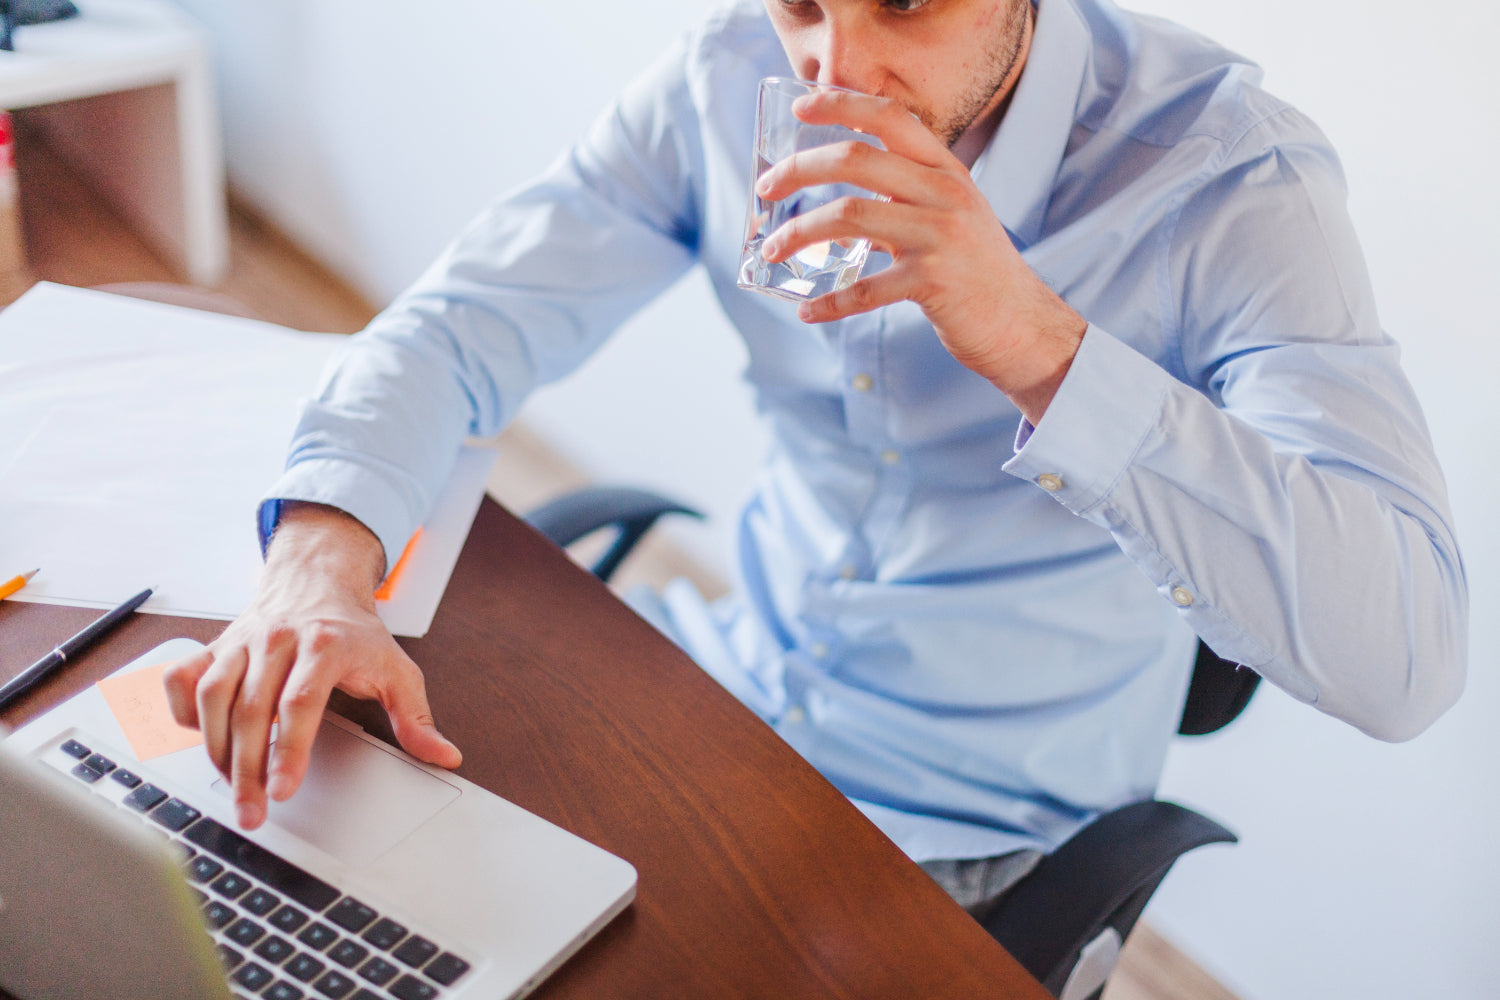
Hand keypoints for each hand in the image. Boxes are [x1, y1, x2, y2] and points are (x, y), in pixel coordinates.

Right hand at [163, 503, 461, 829]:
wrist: (318, 578)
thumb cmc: (355, 632)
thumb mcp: (397, 669)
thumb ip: (416, 719)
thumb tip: (446, 757)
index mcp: (325, 645)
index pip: (300, 703)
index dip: (290, 749)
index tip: (284, 790)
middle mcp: (277, 640)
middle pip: (252, 710)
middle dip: (247, 769)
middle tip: (252, 812)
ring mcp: (242, 642)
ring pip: (212, 697)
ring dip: (216, 750)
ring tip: (231, 789)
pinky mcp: (215, 646)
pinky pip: (183, 678)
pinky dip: (181, 712)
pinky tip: (200, 741)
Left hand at [755, 89, 1087, 423]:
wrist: (1023, 326)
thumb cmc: (978, 272)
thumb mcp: (953, 213)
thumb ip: (909, 191)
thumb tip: (844, 180)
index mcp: (947, 171)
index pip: (891, 117)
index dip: (842, 105)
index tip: (802, 107)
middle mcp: (945, 194)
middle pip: (856, 160)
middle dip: (799, 169)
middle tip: (765, 188)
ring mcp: (940, 237)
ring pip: (849, 216)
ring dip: (798, 232)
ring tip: (772, 250)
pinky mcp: (933, 283)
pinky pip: (865, 289)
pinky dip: (829, 302)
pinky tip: (808, 312)